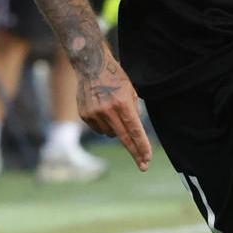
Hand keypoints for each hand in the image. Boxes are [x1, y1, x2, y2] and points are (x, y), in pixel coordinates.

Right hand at [78, 55, 151, 170]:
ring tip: (114, 113)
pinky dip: (105, 126)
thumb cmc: (115, 78)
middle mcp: (107, 110)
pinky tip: (104, 112)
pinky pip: (99, 130)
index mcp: (122, 102)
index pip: (134, 130)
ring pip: (111, 134)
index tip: (147, 159)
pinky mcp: (84, 115)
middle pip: (124, 138)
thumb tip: (135, 134)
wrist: (91, 66)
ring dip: (117, 131)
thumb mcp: (130, 91)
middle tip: (144, 166)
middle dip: (135, 152)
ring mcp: (94, 114)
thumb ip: (134, 111)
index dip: (142, 146)